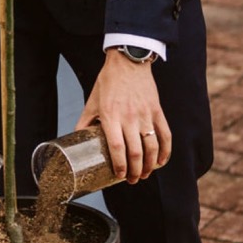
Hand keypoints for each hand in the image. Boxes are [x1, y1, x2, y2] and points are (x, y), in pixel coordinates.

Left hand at [79, 52, 170, 183]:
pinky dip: (166, 151)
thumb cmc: (107, 82)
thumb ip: (85, 121)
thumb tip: (76, 137)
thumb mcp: (91, 102)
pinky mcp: (157, 111)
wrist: (128, 62)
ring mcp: (145, 114)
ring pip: (152, 147)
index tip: (119, 176)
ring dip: (150, 165)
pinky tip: (161, 162)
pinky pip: (165, 134)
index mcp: (110, 116)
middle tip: (133, 180)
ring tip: (145, 174)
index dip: (119, 165)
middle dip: (135, 171)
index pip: (117, 147)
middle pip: (136, 152)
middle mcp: (129, 117)